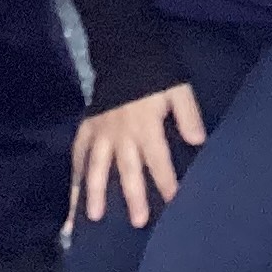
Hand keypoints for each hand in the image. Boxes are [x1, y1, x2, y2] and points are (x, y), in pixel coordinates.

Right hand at [73, 84, 206, 227]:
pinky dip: (75, 174)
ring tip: (93, 216)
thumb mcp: (178, 89)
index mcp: (145, 126)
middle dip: (134, 195)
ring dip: (95, 192)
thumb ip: (188, 115)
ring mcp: (100, 132)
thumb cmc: (154, 73)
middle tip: (138, 221)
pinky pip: (78, 153)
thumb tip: (198, 141)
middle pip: (128, 169)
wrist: (122, 49)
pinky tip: (72, 195)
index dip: (166, 181)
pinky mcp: (86, 127)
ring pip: (97, 166)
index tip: (174, 202)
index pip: (158, 159)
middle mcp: (121, 134)